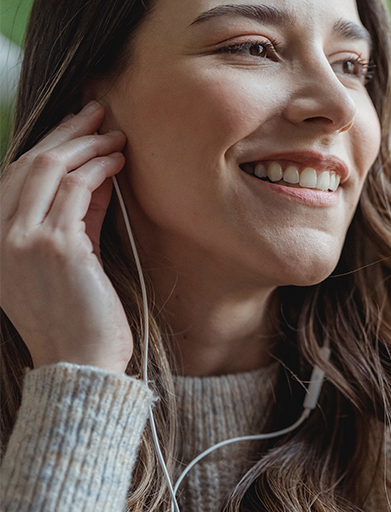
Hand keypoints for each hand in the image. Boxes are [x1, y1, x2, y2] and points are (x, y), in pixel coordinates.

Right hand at [0, 100, 131, 372]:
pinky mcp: (56, 246)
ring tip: (116, 134)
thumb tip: (98, 173)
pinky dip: (99, 168)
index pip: (15, 175)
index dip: (49, 144)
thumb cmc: (81, 317)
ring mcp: (23, 240)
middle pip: (29, 162)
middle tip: (97, 110)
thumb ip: (79, 216)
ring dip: (88, 144)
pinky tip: (118, 160)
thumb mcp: (72, 257)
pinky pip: (77, 189)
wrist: (81, 365)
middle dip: (67, 131)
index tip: (77, 126)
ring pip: (51, 168)